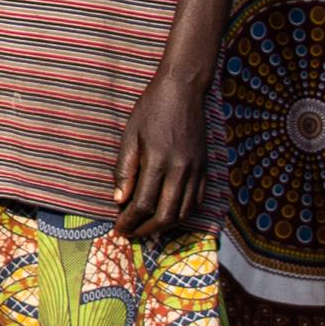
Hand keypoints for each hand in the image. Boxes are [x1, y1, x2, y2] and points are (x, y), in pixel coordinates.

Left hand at [114, 63, 206, 236]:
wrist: (183, 92)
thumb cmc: (151, 111)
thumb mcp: (130, 136)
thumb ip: (125, 170)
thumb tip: (119, 200)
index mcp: (159, 162)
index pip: (143, 204)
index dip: (130, 220)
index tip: (118, 228)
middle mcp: (181, 171)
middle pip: (167, 215)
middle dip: (147, 229)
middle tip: (131, 233)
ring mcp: (197, 171)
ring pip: (185, 212)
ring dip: (166, 225)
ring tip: (148, 227)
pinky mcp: (206, 168)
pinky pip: (198, 200)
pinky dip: (184, 213)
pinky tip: (170, 214)